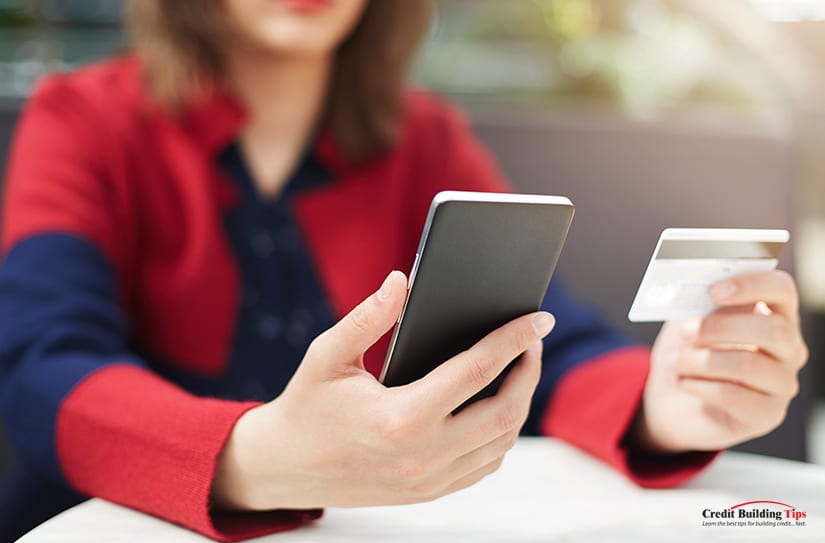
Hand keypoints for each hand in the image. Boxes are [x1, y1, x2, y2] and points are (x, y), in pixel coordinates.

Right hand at [212, 271, 553, 509]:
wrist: (284, 468)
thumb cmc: (305, 408)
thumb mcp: (326, 355)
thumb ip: (366, 317)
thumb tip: (401, 282)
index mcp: (400, 418)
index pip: (476, 370)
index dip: (513, 339)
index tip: (539, 318)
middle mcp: (423, 455)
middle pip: (505, 412)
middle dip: (529, 371)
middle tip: (532, 341)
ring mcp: (429, 480)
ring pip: (501, 442)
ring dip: (519, 403)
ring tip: (518, 368)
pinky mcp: (430, 492)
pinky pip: (484, 465)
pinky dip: (501, 435)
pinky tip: (496, 408)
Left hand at [635, 270, 807, 452]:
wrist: (676, 402)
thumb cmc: (690, 353)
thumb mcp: (689, 321)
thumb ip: (697, 304)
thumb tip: (692, 289)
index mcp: (775, 314)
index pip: (782, 290)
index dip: (752, 285)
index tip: (714, 290)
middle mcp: (789, 349)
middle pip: (773, 330)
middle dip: (721, 328)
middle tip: (686, 331)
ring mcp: (782, 384)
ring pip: (748, 365)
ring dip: (700, 360)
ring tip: (674, 361)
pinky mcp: (767, 414)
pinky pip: (733, 395)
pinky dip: (698, 385)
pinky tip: (682, 382)